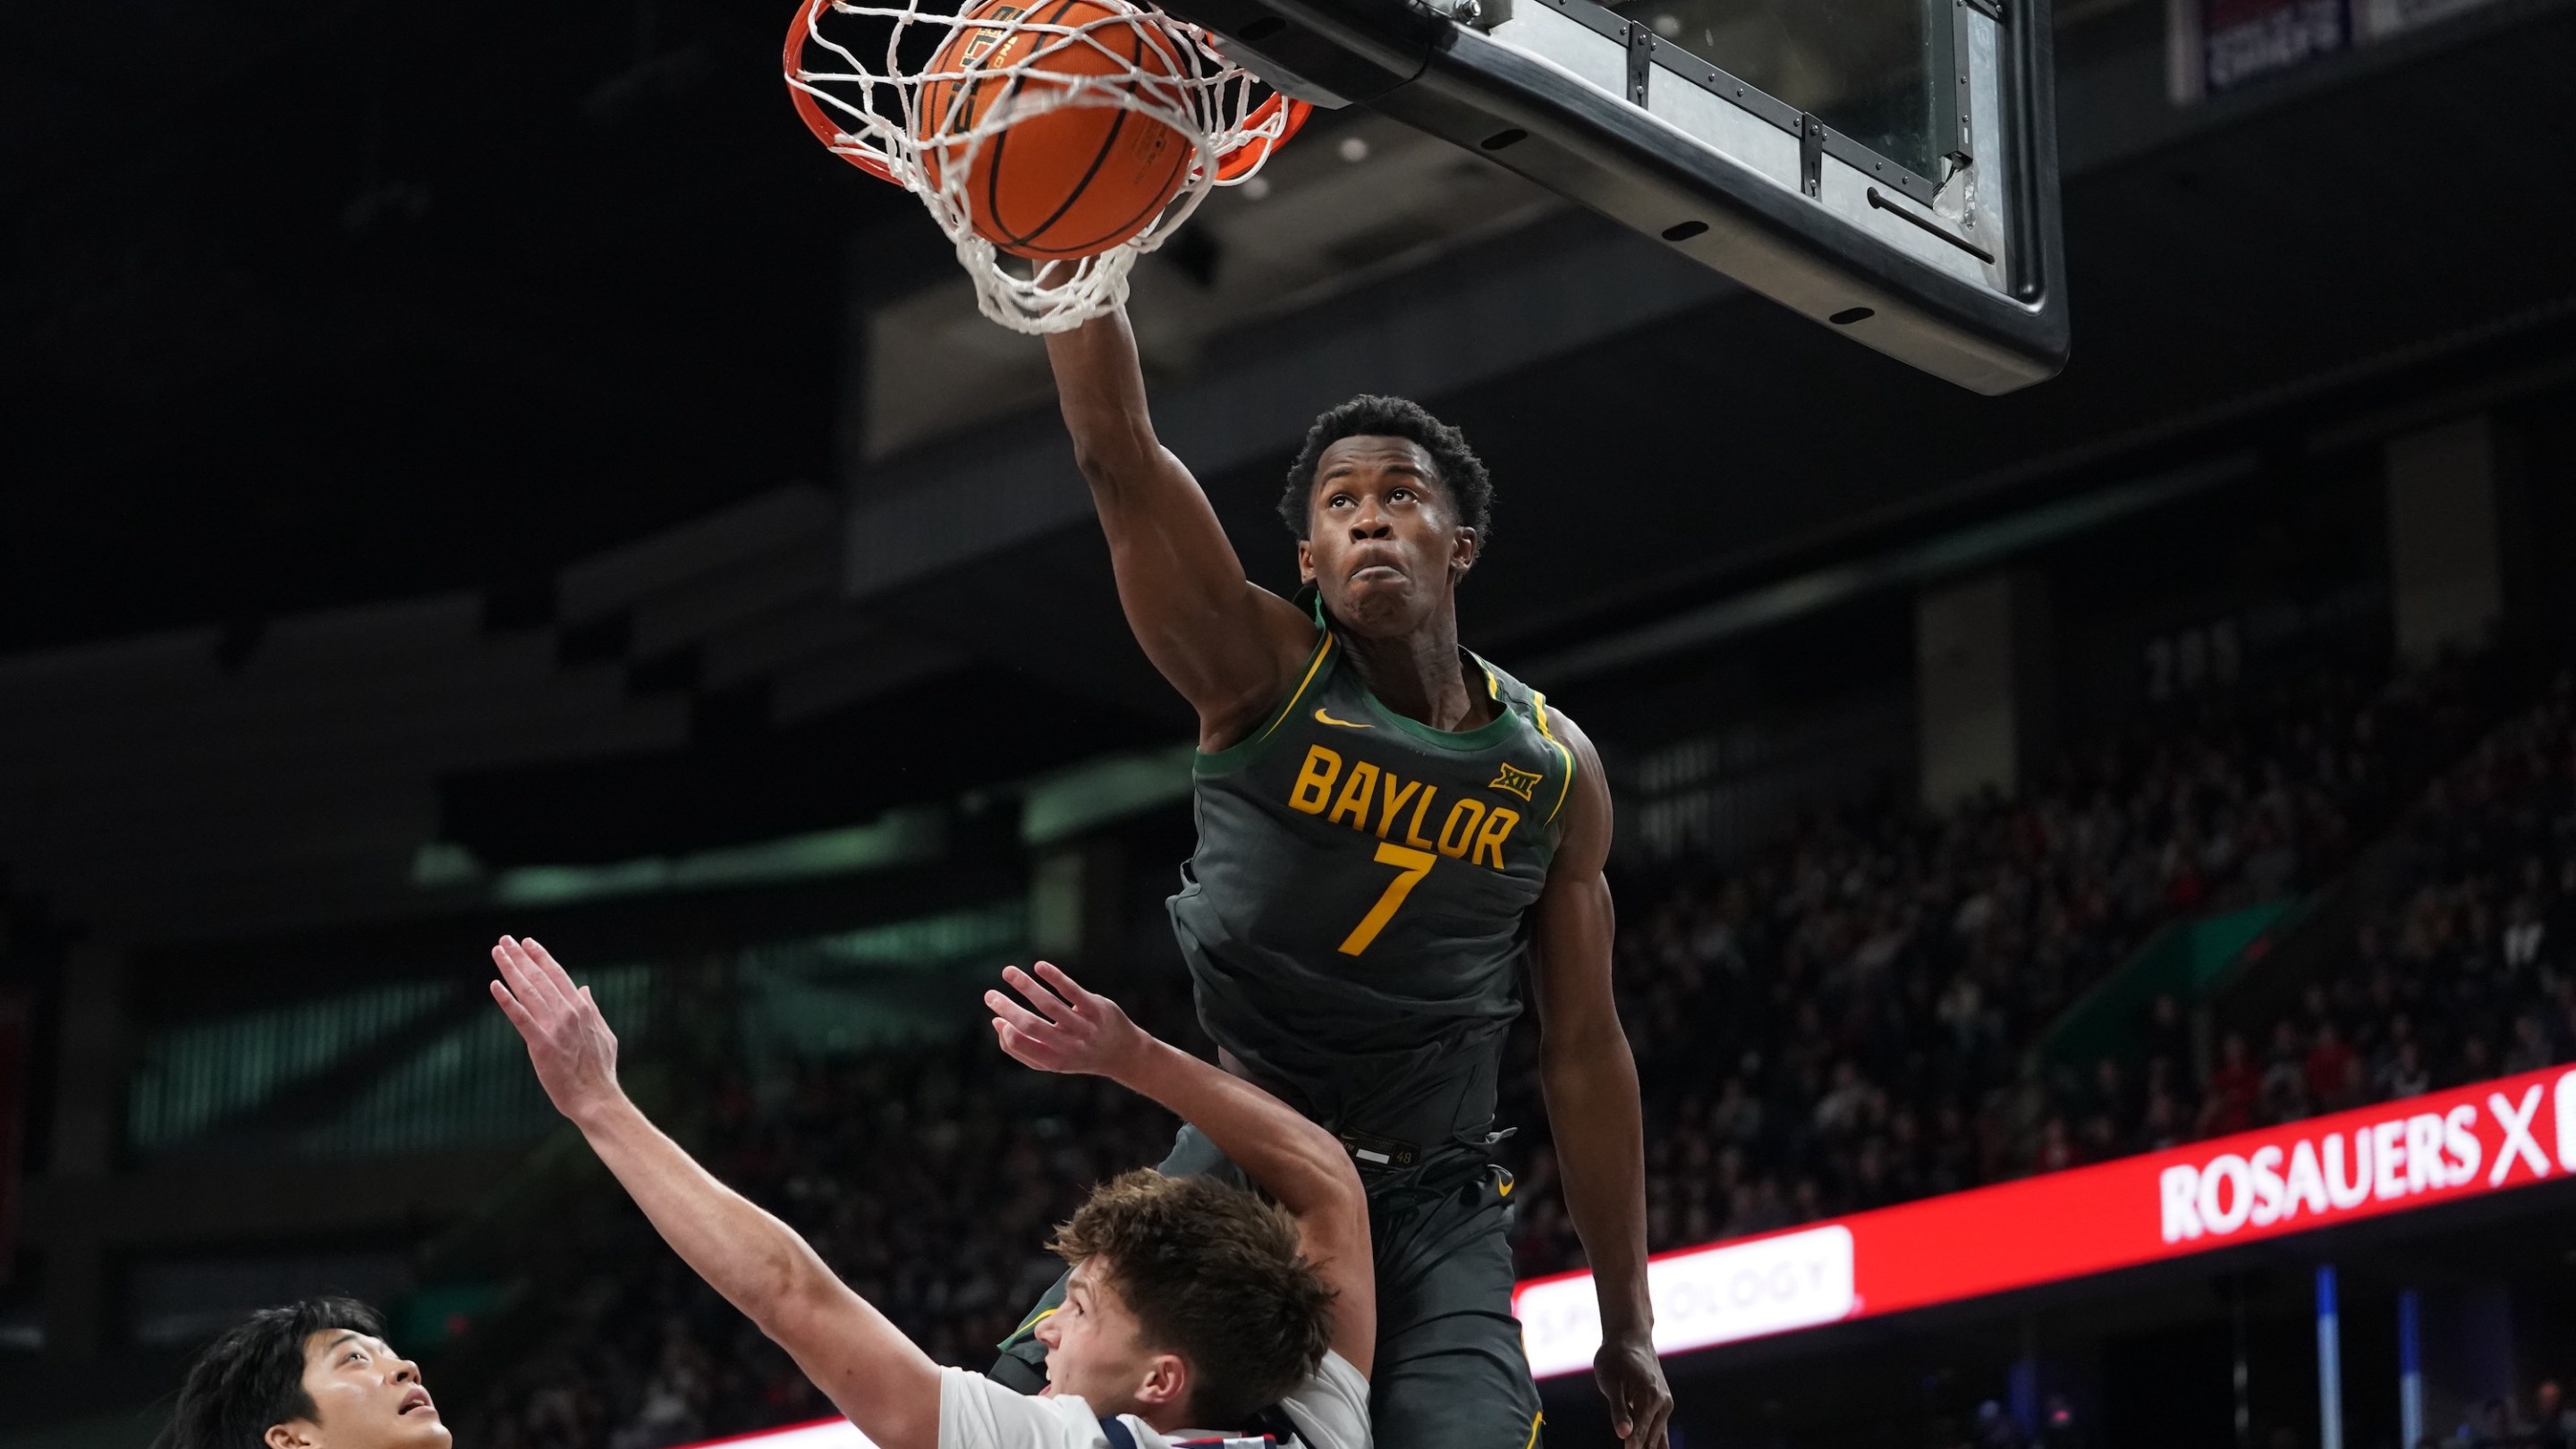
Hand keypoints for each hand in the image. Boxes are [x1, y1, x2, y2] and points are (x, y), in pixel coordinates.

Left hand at [489, 935, 624, 1126]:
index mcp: (582, 1009)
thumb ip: (593, 1009)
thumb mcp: (604, 1034)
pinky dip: (507, 1000)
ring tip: (498, 952)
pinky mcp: (540, 1044)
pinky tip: (494, 986)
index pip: (558, 975)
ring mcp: (554, 1027)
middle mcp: (568, 1013)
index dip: (541, 957)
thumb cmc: (600, 1071)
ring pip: (528, 991)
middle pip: (539, 978)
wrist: (596, 1098)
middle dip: (521, 957)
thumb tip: (585, 988)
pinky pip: (520, 1018)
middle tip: (505, 940)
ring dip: (511, 969)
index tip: (528, 943)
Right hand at [985, 962, 1147, 1081]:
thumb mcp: (1053, 1058)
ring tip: (1007, 972)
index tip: (995, 1016)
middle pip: (1033, 1026)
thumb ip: (1023, 1047)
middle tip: (989, 994)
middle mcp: (1070, 1045)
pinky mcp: (1097, 1008)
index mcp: (1055, 1060)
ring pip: (1050, 1005)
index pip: (1026, 1049)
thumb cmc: (1079, 1053)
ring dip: (1025, 986)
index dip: (1008, 1035)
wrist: (1124, 1053)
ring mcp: (1085, 1027)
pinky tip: (1039, 966)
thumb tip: (997, 1022)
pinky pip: (1073, 991)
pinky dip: (1054, 977)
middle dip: (1008, 1009)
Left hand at [1595, 1329, 1673, 1448]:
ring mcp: (1665, 1404)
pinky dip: (1656, 1445)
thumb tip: (1624, 1434)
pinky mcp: (1663, 1404)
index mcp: (1650, 1398)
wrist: (1630, 1337)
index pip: (1639, 1435)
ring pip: (1659, 1438)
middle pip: (1651, 1441)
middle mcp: (1663, 1403)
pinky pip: (1661, 1431)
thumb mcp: (1610, 1382)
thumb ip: (1618, 1410)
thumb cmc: (1615, 1357)